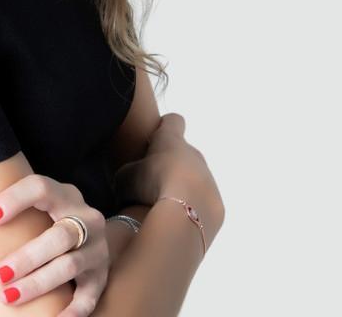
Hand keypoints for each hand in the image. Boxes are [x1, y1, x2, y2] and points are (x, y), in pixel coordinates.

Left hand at [0, 173, 108, 313]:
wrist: (89, 234)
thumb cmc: (46, 221)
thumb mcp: (37, 207)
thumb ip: (11, 211)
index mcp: (65, 195)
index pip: (41, 188)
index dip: (15, 199)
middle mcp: (86, 219)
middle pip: (60, 235)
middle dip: (27, 257)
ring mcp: (96, 248)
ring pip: (70, 265)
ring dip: (38, 283)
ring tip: (9, 297)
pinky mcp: (101, 275)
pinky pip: (89, 296)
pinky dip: (73, 311)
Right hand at [112, 112, 222, 227]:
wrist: (184, 215)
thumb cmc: (151, 184)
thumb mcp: (125, 177)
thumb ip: (126, 174)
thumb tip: (126, 181)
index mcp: (172, 140)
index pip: (173, 121)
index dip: (164, 128)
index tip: (154, 141)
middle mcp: (194, 154)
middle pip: (184, 153)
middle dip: (171, 164)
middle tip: (154, 182)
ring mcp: (209, 179)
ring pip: (195, 179)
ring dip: (182, 188)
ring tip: (166, 206)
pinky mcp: (217, 203)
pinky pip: (203, 202)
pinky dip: (192, 208)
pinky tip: (179, 219)